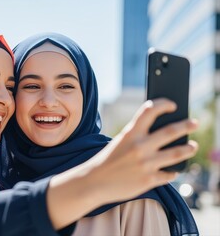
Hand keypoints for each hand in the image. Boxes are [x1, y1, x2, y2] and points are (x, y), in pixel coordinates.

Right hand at [46, 98, 197, 228]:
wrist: (94, 182)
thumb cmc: (107, 160)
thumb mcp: (120, 142)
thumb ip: (138, 136)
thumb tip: (164, 133)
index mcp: (130, 133)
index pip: (150, 110)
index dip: (164, 104)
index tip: (173, 105)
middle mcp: (140, 147)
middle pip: (171, 131)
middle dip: (186, 125)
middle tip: (195, 122)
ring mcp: (146, 164)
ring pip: (177, 153)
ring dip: (188, 149)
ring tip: (192, 146)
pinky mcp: (149, 180)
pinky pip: (169, 174)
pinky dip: (173, 171)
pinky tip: (174, 170)